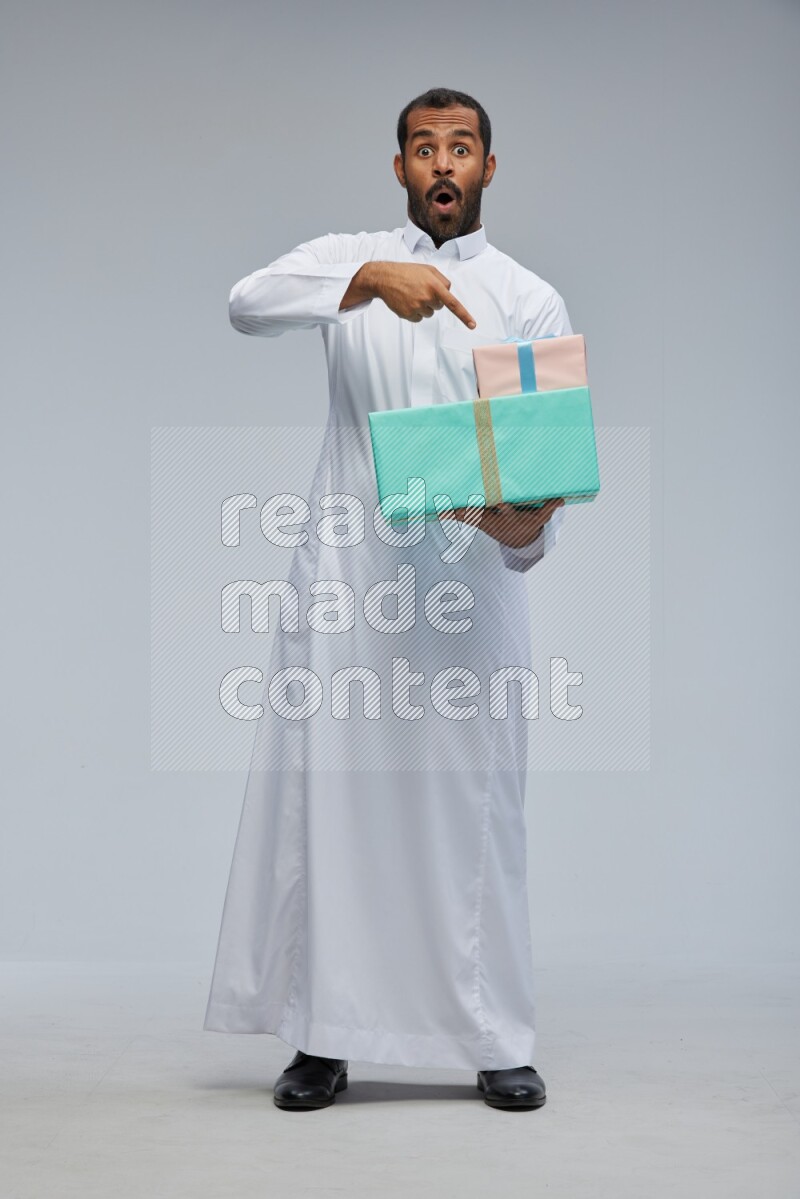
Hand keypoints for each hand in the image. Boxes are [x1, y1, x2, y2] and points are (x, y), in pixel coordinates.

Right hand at [341, 261, 475, 327]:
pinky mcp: (408, 315)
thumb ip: (442, 280)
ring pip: (429, 313)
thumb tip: (448, 292)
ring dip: (424, 306)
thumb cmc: (408, 272)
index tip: (473, 325)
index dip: (464, 315)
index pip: (452, 303)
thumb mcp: (428, 269)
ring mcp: (417, 307)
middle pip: (439, 306)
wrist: (384, 278)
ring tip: (412, 294)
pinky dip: (415, 312)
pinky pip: (419, 318)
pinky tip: (407, 301)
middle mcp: (427, 298)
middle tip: (420, 289)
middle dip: (433, 299)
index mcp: (434, 285)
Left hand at [446, 497, 565, 549]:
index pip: (507, 511)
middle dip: (472, 511)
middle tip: (459, 508)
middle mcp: (495, 520)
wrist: (518, 540)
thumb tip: (561, 499)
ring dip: (456, 513)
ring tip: (441, 510)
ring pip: (468, 516)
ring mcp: (484, 521)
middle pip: (482, 514)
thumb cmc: (528, 523)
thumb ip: (548, 508)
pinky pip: (462, 516)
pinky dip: (451, 514)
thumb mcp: (539, 518)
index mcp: (509, 517)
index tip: (501, 503)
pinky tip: (438, 512)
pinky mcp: (477, 520)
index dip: (504, 507)